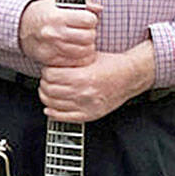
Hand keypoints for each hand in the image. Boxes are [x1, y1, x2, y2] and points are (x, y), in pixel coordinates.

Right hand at [18, 0, 100, 66]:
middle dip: (90, 34)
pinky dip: (80, 58)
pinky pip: (76, 62)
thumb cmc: (44, 13)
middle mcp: (54, 32)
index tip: (86, 20)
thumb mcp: (59, 2)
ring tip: (80, 41)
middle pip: (89, 37)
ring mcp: (53, 48)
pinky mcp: (51, 59)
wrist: (22, 27)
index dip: (90, 19)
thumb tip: (98, 8)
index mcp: (57, 16)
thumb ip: (82, 2)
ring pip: (85, 51)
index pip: (89, 20)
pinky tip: (75, 51)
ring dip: (87, 47)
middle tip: (84, 31)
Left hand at [39, 42, 155, 121]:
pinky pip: (63, 117)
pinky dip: (53, 113)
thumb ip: (70, 61)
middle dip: (44, 83)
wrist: (130, 76)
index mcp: (82, 77)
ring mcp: (86, 106)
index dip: (46, 71)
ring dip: (46, 96)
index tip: (48, 70)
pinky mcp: (90, 115)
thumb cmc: (111, 65)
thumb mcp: (88, 57)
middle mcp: (83, 93)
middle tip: (47, 80)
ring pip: (52, 104)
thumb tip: (50, 63)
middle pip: (48, 89)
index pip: (50, 75)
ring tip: (50, 91)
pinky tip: (50, 107)